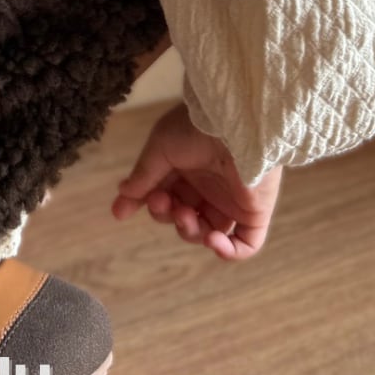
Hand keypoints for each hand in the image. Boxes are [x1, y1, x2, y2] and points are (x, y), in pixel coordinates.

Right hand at [111, 101, 283, 260]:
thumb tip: (122, 199)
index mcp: (186, 168)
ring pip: (206, 232)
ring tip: (184, 215)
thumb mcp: (159, 149)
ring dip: (189, 232)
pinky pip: (245, 244)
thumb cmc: (195, 129)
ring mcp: (231, 201)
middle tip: (163, 201)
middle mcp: (208, 186)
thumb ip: (143, 176)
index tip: (121, 212)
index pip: (162, 194)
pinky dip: (227, 252)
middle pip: (180, 216)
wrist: (234, 122)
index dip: (143, 204)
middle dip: (165, 214)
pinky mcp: (253, 212)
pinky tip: (211, 242)